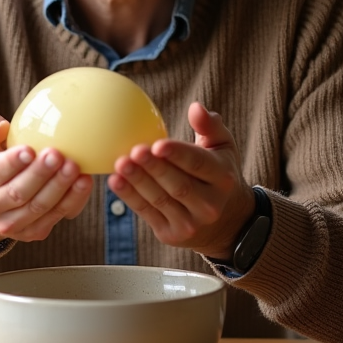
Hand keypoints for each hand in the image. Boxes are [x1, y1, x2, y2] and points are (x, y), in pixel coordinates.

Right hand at [0, 112, 93, 249]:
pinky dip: (72, 201)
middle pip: (17, 193)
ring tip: (75, 168)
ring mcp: (9, 223)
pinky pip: (54, 218)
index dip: (12, 162)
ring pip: (37, 208)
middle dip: (40, 175)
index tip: (30, 149)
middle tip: (58, 155)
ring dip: (59, 189)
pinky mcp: (30, 233)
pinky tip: (83, 182)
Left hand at [108, 102, 254, 259]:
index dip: (177, 155)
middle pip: (178, 184)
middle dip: (154, 168)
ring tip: (120, 164)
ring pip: (160, 200)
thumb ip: (210, 126)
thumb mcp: (223, 148)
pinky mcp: (172, 234)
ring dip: (138, 182)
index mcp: (223, 179)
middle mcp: (210, 204)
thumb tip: (196, 107)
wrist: (226, 224)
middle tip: (134, 151)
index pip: (199, 164)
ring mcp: (191, 223)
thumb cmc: (218, 174)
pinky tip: (115, 182)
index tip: (157, 144)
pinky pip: (148, 213)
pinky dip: (130, 197)